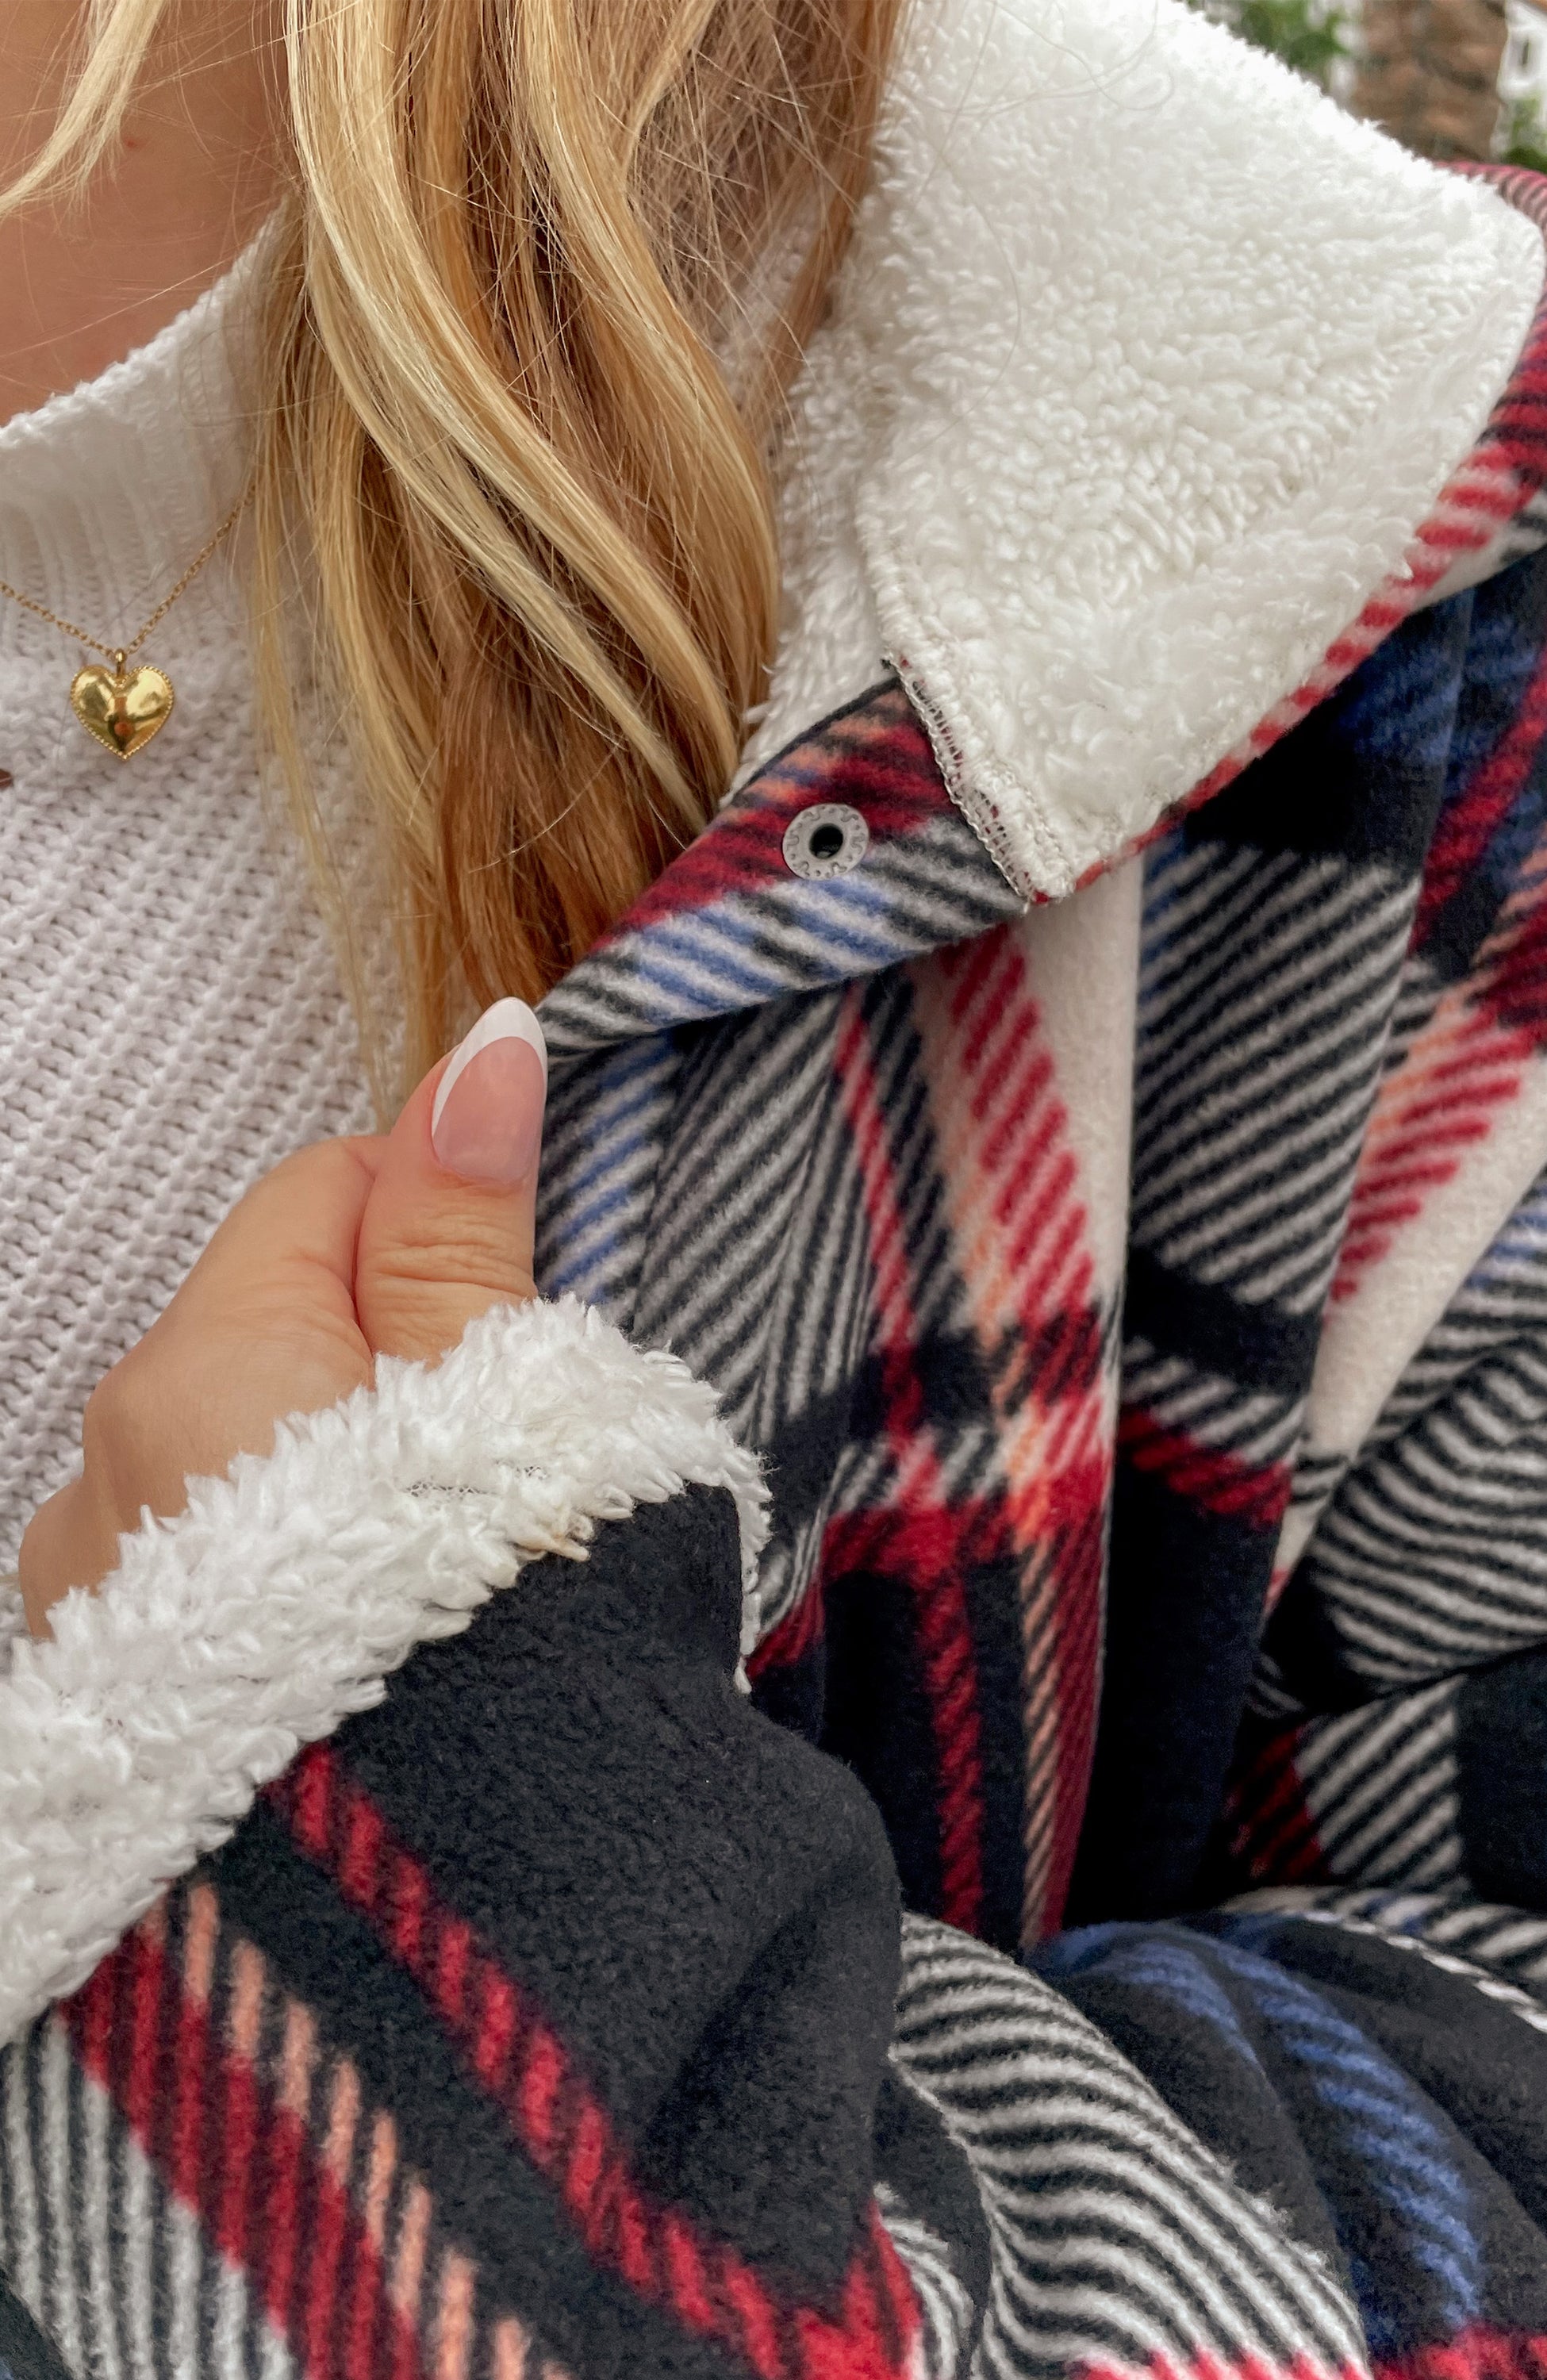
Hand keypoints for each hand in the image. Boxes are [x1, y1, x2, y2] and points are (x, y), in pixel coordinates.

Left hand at [18, 1001, 547, 1637]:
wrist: (407, 1926)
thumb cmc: (481, 1638)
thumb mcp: (497, 1400)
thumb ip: (466, 1222)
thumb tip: (483, 1041)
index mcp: (208, 1361)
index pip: (327, 1188)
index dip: (442, 1224)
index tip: (519, 1318)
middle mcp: (112, 1460)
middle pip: (275, 1324)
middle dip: (392, 1362)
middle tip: (499, 1466)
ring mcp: (96, 1585)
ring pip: (240, 1454)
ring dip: (332, 1480)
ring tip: (438, 1585)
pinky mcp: (114, 1692)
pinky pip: (206, 1571)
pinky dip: (281, 1582)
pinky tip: (362, 1660)